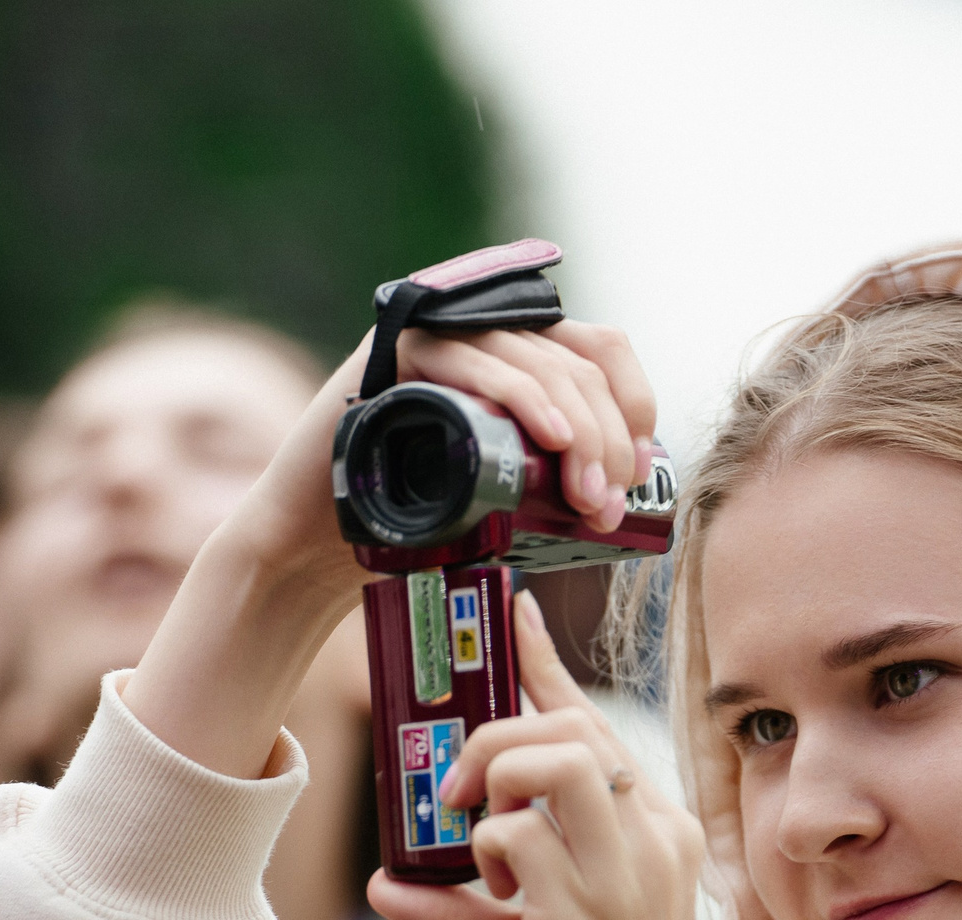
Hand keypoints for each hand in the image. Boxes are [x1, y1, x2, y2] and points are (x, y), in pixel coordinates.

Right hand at [125, 314, 655, 782]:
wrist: (322, 548)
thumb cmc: (420, 525)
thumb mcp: (510, 494)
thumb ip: (560, 471)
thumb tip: (639, 478)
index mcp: (514, 351)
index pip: (600, 348)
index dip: (632, 403)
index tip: (636, 475)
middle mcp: (477, 329)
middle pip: (575, 361)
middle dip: (607, 438)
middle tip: (608, 508)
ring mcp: (435, 335)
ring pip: (537, 362)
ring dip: (579, 433)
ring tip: (590, 499)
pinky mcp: (392, 352)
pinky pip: (472, 362)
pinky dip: (522, 399)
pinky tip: (552, 441)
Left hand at [367, 594, 750, 919]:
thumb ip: (468, 907)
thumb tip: (386, 886)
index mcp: (659, 829)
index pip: (593, 721)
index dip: (541, 662)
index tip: (506, 612)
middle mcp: (653, 835)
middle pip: (561, 726)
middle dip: (488, 742)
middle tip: (454, 798)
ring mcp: (623, 870)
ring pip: (540, 758)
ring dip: (486, 787)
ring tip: (475, 844)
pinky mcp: (582, 910)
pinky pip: (509, 834)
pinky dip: (479, 855)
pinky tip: (488, 897)